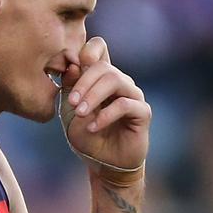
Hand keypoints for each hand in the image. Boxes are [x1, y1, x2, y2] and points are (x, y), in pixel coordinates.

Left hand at [60, 37, 150, 178]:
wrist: (104, 165)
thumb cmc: (88, 137)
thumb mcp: (70, 112)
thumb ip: (71, 89)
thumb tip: (73, 66)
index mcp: (101, 77)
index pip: (98, 47)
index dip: (86, 51)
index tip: (70, 70)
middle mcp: (120, 81)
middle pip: (103, 66)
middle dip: (83, 83)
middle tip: (71, 102)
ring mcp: (133, 95)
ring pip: (114, 80)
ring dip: (93, 96)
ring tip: (80, 114)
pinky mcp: (142, 112)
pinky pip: (124, 104)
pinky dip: (105, 115)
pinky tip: (92, 127)